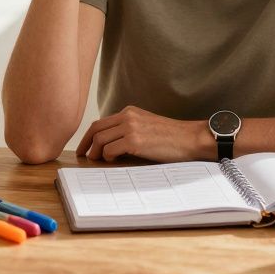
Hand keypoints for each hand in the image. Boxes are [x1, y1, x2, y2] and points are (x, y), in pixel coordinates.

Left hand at [77, 105, 210, 162]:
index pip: (101, 122)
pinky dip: (107, 157)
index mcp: (130, 112)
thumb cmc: (172, 137)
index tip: (84, 147)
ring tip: (97, 162)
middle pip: (96, 129)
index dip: (88, 136)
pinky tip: (113, 161)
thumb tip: (109, 147)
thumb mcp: (147, 126)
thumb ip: (129, 130)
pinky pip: (110, 150)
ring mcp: (131, 128)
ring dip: (95, 153)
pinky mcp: (135, 141)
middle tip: (83, 156)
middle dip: (85, 144)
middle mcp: (128, 116)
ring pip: (100, 139)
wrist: (190, 138)